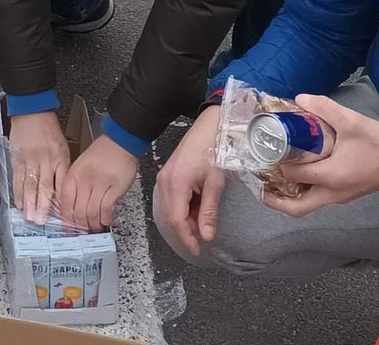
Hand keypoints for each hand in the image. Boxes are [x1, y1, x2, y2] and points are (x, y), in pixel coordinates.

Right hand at [9, 110, 70, 223]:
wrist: (32, 111)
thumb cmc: (49, 129)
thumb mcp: (62, 146)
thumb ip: (62, 167)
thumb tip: (62, 190)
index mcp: (60, 158)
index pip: (62, 183)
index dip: (61, 201)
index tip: (61, 216)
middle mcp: (46, 161)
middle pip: (45, 187)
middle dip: (43, 206)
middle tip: (41, 221)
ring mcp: (31, 160)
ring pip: (30, 185)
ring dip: (30, 203)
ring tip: (30, 217)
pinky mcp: (18, 158)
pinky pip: (18, 178)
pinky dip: (18, 191)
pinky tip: (19, 203)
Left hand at [60, 135, 138, 231]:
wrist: (119, 142)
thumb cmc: (101, 154)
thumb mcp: (81, 166)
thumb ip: (75, 185)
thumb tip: (72, 208)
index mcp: (73, 175)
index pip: (64, 203)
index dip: (67, 219)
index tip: (69, 227)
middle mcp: (84, 181)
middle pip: (78, 212)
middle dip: (81, 226)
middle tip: (85, 231)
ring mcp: (99, 184)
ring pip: (91, 213)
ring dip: (94, 225)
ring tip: (96, 227)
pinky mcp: (114, 188)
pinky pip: (106, 210)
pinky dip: (106, 219)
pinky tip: (107, 220)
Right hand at [152, 106, 225, 255]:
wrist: (209, 127)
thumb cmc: (214, 150)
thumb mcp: (215, 184)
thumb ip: (209, 212)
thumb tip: (207, 236)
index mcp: (175, 183)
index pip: (176, 220)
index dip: (187, 238)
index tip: (198, 250)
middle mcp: (164, 181)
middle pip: (171, 216)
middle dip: (186, 231)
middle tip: (204, 239)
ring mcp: (164, 177)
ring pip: (170, 209)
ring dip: (185, 220)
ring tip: (203, 224)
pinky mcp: (168, 174)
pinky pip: (171, 199)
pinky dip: (184, 209)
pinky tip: (197, 209)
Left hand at [265, 94, 378, 217]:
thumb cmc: (378, 143)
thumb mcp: (350, 120)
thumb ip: (323, 107)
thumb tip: (299, 99)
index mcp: (332, 177)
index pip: (294, 175)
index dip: (277, 164)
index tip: (266, 150)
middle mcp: (333, 194)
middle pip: (297, 208)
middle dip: (275, 199)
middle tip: (259, 183)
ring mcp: (339, 197)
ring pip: (307, 204)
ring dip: (288, 195)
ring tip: (273, 176)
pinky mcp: (345, 194)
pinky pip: (317, 198)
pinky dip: (303, 190)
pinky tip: (297, 171)